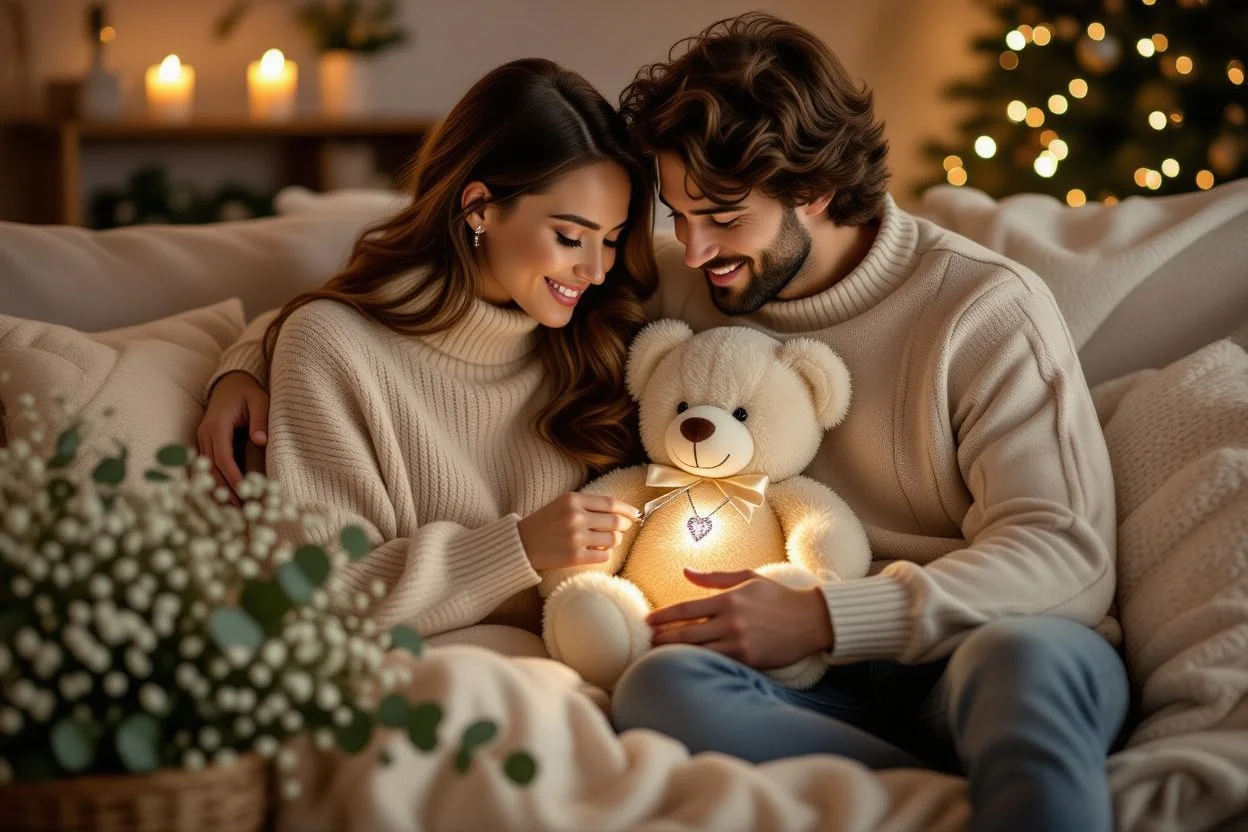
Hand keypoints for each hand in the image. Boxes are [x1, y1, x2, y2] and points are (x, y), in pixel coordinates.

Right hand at [196, 371, 268, 503]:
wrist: (230, 381)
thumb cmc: (248, 392)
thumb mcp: (260, 400)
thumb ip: (260, 419)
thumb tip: (261, 440)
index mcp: (217, 425)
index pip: (223, 458)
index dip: (233, 477)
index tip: (246, 493)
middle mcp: (204, 433)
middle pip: (210, 468)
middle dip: (224, 490)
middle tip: (240, 509)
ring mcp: (201, 438)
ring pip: (204, 469)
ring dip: (215, 488)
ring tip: (230, 508)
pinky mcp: (202, 442)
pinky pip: (203, 465)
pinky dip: (210, 480)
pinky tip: (219, 495)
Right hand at [518, 492, 638, 570]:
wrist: (521, 544)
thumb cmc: (545, 523)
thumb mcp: (564, 504)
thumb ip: (589, 505)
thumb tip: (624, 512)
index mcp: (573, 499)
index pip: (611, 503)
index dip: (627, 509)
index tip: (635, 514)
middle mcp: (576, 517)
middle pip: (616, 522)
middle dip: (625, 526)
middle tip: (624, 528)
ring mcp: (576, 537)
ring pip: (613, 539)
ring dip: (614, 540)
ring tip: (606, 539)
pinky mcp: (575, 556)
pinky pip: (604, 555)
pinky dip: (605, 553)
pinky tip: (597, 550)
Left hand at [647, 568, 834, 668]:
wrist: (811, 620)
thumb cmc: (778, 596)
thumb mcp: (748, 578)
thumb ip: (714, 577)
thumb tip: (685, 572)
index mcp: (730, 599)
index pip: (686, 609)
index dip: (664, 616)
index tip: (649, 620)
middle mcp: (732, 622)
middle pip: (687, 633)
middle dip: (664, 637)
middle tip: (648, 640)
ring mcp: (740, 643)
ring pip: (698, 651)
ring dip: (676, 653)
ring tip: (659, 654)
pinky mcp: (748, 660)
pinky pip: (716, 662)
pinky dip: (699, 662)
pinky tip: (686, 663)